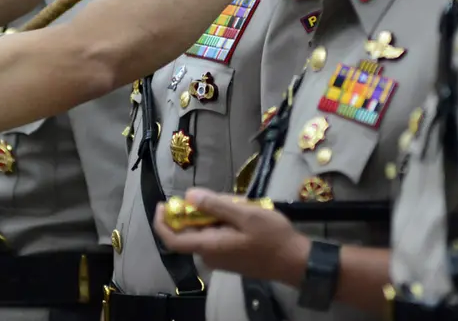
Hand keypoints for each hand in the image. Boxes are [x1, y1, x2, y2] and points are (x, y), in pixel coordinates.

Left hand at [153, 188, 310, 285]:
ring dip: (218, 214)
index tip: (163, 204)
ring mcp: (220, 258)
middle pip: (192, 229)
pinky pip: (218, 235)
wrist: (295, 261)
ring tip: (243, 205)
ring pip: (207, 230)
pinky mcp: (230, 257)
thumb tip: (189, 196)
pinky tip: (245, 215)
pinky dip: (225, 223)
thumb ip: (216, 205)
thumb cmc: (272, 237)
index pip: (173, 239)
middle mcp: (209, 255)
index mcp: (209, 246)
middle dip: (203, 209)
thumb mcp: (246, 214)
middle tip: (228, 198)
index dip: (162, 222)